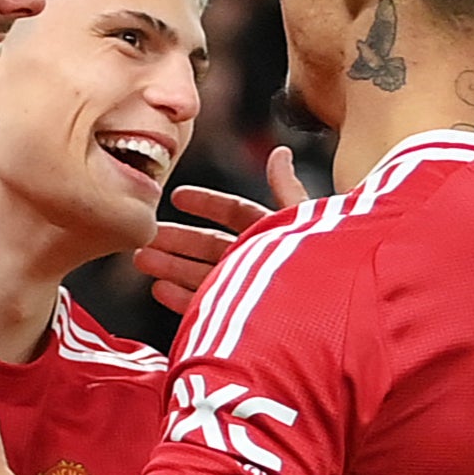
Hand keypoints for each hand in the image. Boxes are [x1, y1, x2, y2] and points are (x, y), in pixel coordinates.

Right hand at [135, 145, 308, 314]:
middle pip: (211, 245)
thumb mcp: (302, 220)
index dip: (206, 203)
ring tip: (142, 259)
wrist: (331, 320)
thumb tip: (281, 151)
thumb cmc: (324, 268)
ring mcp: (250, 292)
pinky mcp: (241, 322)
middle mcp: (261, 262)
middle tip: (147, 235)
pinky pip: (207, 307)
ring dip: (171, 266)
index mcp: (276, 232)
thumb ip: (287, 188)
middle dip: (178, 239)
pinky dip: (182, 298)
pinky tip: (160, 289)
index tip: (177, 197)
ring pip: (203, 274)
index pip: (235, 212)